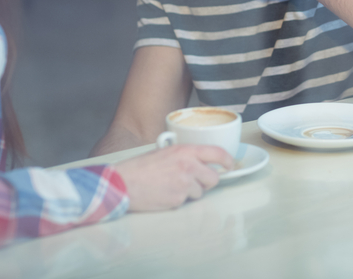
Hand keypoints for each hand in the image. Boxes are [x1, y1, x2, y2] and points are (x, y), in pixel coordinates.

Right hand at [114, 144, 233, 211]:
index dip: (227, 160)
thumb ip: (184, 155)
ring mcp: (184, 184)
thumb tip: (200, 161)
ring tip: (170, 186)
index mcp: (185, 151)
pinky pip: (186, 202)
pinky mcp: (178, 200)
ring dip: (190, 192)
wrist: (123, 183)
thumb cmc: (140, 168)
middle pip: (213, 178)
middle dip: (206, 181)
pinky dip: (178, 200)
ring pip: (200, 192)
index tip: (229, 165)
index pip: (217, 153)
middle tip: (192, 181)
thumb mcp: (164, 152)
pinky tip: (164, 194)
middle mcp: (188, 166)